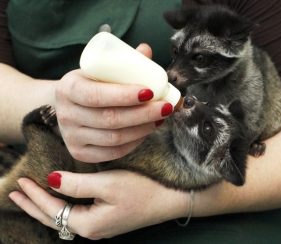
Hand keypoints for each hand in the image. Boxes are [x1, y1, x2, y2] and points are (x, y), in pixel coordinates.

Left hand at [9, 171, 188, 239]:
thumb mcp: (108, 184)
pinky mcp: (106, 219)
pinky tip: (59, 201)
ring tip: (31, 198)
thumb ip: (77, 184)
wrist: (168, 200)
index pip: (52, 209)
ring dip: (45, 206)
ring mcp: (99, 226)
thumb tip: (51, 180)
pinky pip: (74, 215)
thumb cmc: (142, 190)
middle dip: (33, 204)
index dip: (35, 195)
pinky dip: (60, 206)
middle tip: (16, 192)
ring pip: (62, 218)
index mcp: (88, 223)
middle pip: (53, 218)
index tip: (21, 181)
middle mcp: (91, 229)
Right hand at [54, 44, 172, 162]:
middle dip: (143, 114)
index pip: (97, 94)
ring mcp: (71, 137)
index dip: (125, 95)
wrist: (68, 106)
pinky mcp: (80, 153)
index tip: (150, 92)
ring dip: (143, 129)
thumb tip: (146, 51)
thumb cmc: (89, 85)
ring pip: (114, 138)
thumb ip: (121, 61)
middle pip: (109, 119)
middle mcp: (66, 114)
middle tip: (166, 107)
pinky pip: (112, 153)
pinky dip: (134, 143)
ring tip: (160, 118)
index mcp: (68, 88)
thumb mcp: (98, 70)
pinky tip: (146, 132)